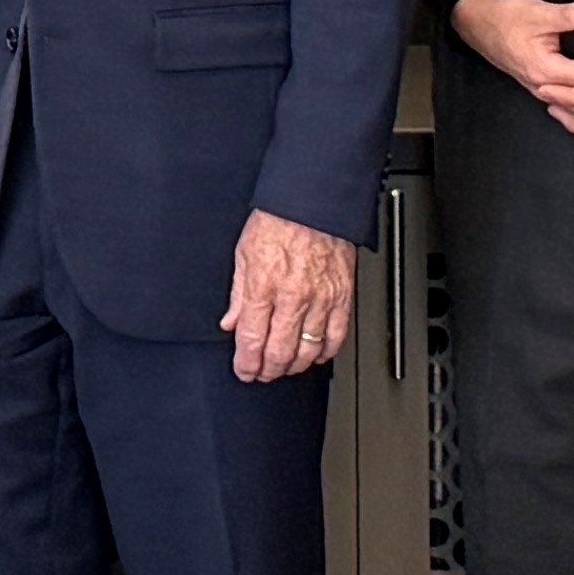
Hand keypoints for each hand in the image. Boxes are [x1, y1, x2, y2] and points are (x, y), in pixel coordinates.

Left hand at [224, 212, 352, 384]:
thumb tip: (230, 323)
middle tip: (262, 373)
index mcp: (264, 285)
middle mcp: (292, 297)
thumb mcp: (244, 253)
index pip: (252, 339)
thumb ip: (237, 294)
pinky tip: (316, 354)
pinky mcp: (343, 296)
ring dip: (294, 366)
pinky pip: (336, 336)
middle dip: (268, 370)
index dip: (246, 363)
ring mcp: (320, 299)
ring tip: (285, 366)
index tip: (244, 370)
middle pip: (279, 352)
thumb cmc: (279, 219)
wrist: (314, 201)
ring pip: (308, 350)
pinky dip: (326, 352)